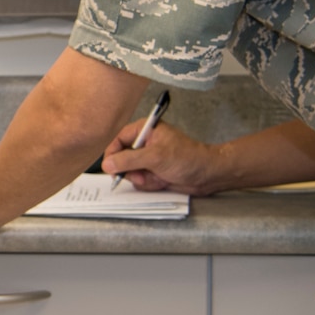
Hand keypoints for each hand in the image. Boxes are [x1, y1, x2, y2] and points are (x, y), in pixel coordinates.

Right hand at [100, 121, 225, 194]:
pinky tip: (162, 180)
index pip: (118, 140)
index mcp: (144, 130)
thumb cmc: (187, 158)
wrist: (207, 175)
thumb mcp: (155, 157)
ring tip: (158, 176)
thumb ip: (128, 160)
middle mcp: (144, 143)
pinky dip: (150, 183)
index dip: (112, 154)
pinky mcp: (153, 171)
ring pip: (130, 172)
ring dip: (143, 178)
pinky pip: (140, 181)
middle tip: (142, 174)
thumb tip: (107, 164)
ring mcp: (148, 159)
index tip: (110, 167)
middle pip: (121, 158)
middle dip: (131, 170)